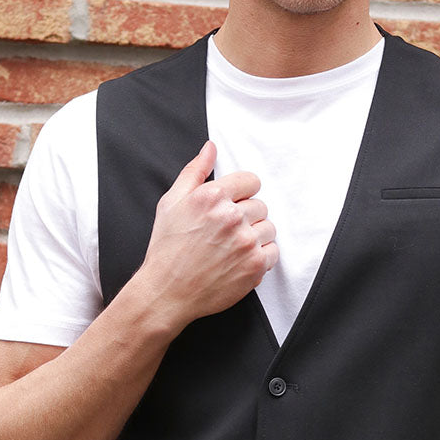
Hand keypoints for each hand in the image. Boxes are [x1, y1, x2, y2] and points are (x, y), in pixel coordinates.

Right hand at [136, 140, 278, 332]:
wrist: (167, 292)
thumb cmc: (167, 248)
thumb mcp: (171, 203)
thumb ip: (194, 171)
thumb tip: (211, 148)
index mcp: (212, 196)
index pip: (251, 181)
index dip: (242, 193)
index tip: (232, 205)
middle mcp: (231, 216)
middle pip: (260, 205)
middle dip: (246, 216)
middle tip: (225, 232)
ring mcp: (245, 242)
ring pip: (269, 228)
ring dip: (255, 236)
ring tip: (232, 247)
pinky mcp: (255, 265)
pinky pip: (273, 251)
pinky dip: (261, 256)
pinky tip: (240, 260)